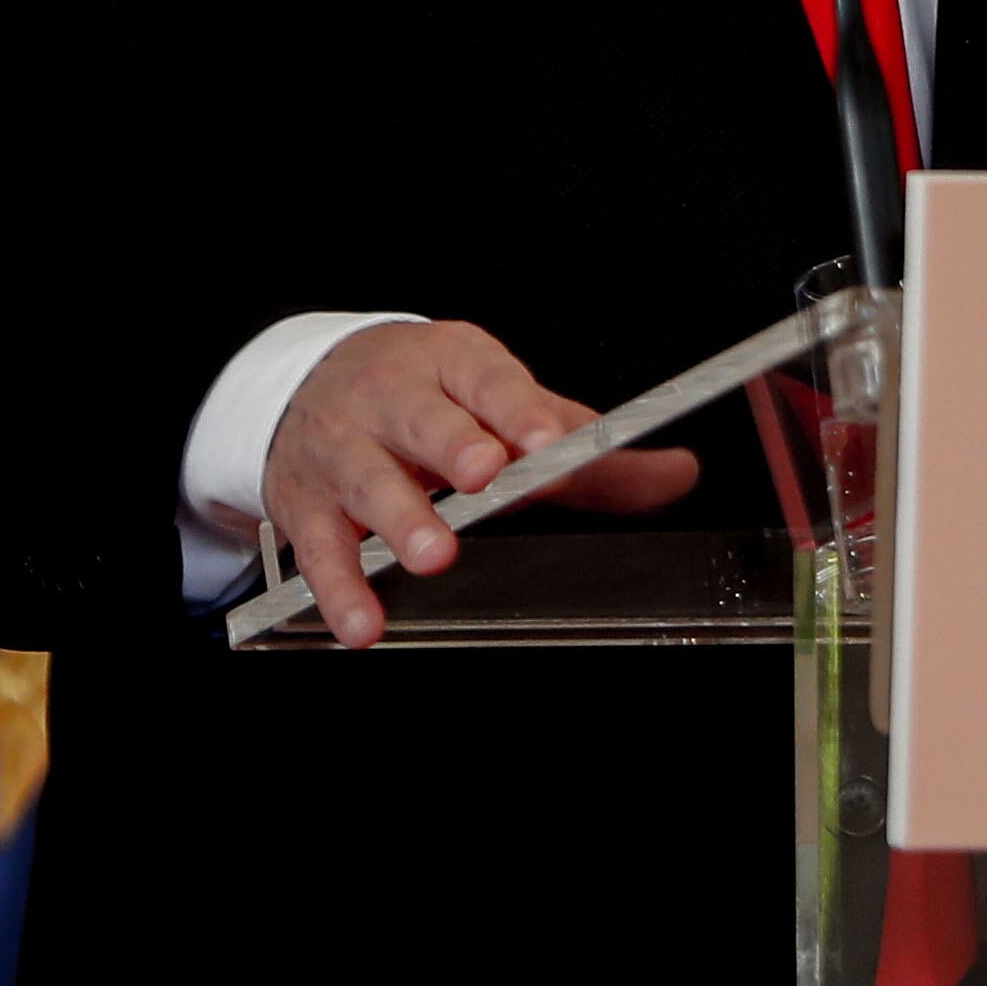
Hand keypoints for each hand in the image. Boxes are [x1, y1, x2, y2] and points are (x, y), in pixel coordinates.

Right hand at [260, 320, 699, 647]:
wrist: (305, 383)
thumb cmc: (426, 396)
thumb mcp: (502, 403)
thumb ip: (588, 449)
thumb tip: (681, 473)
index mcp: (449, 363)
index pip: (488, 380)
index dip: (518, 409)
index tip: (547, 440)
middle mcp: (390, 399)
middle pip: (424, 420)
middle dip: (453, 446)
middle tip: (484, 475)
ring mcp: (343, 449)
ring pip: (368, 480)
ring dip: (399, 517)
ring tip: (431, 554)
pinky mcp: (306, 504)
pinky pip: (320, 549)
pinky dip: (339, 587)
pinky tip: (364, 622)